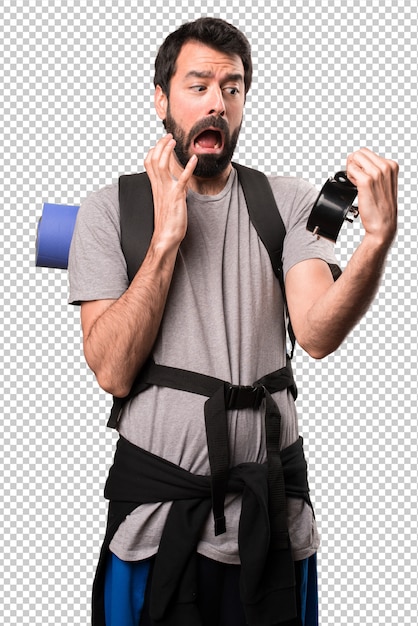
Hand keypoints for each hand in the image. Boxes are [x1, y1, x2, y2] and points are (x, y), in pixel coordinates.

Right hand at [144, 134, 197, 248]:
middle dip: (160, 145)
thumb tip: (175, 183)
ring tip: (174, 141)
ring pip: (161, 164)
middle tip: (168, 135)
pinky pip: (182, 179)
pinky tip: (195, 159)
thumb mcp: (166, 201)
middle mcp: (159, 186)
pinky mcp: (177, 197)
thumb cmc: (168, 222)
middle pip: (154, 159)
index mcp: (156, 187)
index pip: (149, 163)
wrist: (166, 237)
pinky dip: (188, 168)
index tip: (161, 142)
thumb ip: (169, 190)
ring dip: (168, 151)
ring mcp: (167, 191)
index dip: (153, 150)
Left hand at [346, 148, 397, 245]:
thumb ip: (377, 171)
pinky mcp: (366, 181)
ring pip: (354, 158)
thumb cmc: (382, 207)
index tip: (362, 176)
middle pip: (359, 152)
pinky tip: (356, 187)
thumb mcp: (385, 183)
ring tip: (357, 183)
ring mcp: (376, 173)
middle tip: (356, 178)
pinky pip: (350, 169)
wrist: (383, 224)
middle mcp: (385, 167)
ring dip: (351, 170)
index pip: (367, 152)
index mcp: (391, 165)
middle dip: (354, 164)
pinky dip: (349, 178)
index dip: (360, 164)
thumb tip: (360, 161)